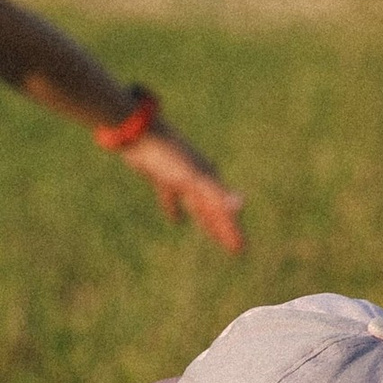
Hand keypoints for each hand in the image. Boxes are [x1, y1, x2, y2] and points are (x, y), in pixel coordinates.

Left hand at [124, 120, 245, 254]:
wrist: (140, 133)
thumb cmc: (168, 156)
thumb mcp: (193, 178)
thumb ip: (216, 192)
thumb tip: (241, 204)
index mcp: (208, 179)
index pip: (223, 212)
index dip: (232, 230)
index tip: (241, 249)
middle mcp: (199, 178)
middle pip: (213, 210)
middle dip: (223, 228)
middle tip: (234, 248)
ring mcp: (181, 176)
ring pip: (196, 205)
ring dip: (204, 219)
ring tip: (211, 234)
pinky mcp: (162, 176)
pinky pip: (172, 197)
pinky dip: (175, 209)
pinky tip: (175, 220)